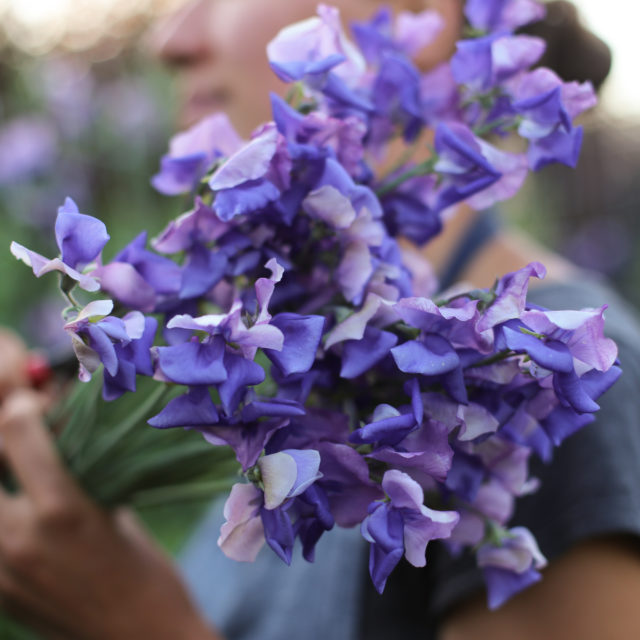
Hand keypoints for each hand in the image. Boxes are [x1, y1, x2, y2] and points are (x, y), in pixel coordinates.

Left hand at [0, 389, 221, 639]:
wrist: (140, 639)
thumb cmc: (146, 570)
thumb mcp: (118, 511)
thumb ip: (80, 473)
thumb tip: (55, 433)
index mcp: (63, 510)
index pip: (18, 435)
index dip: (20, 404)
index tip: (30, 397)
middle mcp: (20, 539)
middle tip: (13, 431)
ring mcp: (0, 571)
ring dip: (0, 478)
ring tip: (20, 474)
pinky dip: (3, 514)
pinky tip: (20, 510)